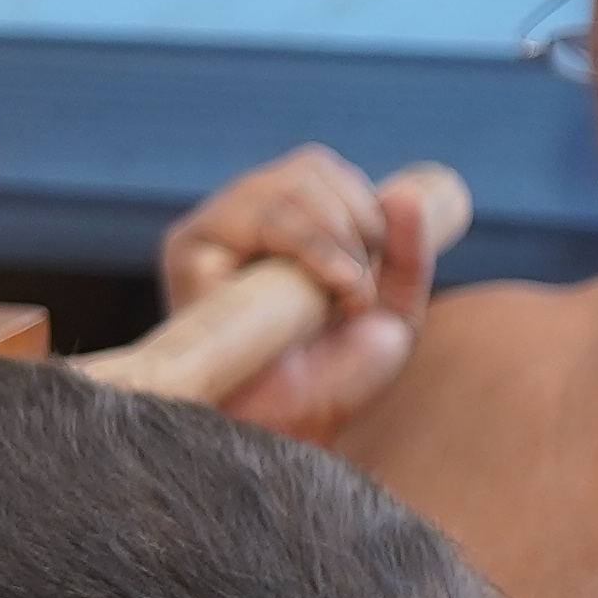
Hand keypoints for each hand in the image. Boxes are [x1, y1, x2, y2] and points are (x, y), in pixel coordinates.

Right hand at [156, 142, 429, 438]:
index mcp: (275, 223)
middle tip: (361, 290)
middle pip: (309, 170)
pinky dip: (313, 247)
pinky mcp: (189, 250)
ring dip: (339, 237)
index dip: (363, 207)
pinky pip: (262, 218)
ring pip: (287, 189)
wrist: (294, 428)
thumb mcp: (391, 310)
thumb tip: (407, 191)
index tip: (373, 274)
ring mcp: (209, 231)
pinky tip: (336, 288)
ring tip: (347, 295)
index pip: (320, 169)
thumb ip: (408, 252)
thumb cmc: (333, 379)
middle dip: (357, 222)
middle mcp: (236, 219)